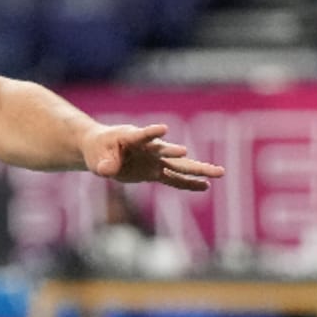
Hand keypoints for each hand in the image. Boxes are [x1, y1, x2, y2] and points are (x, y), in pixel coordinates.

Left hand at [85, 123, 223, 191]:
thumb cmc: (99, 150)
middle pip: (169, 152)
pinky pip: (174, 179)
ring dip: (197, 170)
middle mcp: (149, 148)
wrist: (102, 151)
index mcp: (132, 138)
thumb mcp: (97, 157)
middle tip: (198, 158)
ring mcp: (155, 160)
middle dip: (183, 156)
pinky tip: (205, 186)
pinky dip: (187, 183)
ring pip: (179, 166)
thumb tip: (107, 171)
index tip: (164, 130)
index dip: (152, 132)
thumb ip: (104, 164)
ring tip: (219, 173)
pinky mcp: (155, 172)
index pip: (143, 135)